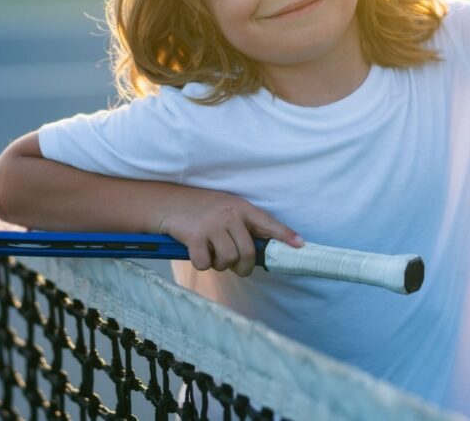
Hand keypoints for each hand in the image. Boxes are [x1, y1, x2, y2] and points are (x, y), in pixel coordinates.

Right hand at [154, 187, 303, 276]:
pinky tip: (197, 252)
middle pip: (248, 252)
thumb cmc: (202, 210)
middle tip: (236, 267)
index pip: (268, 223)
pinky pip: (206, 263)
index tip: (300, 245)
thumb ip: (242, 226)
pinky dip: (203, 264)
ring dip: (221, 265)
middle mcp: (230, 215)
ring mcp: (212, 225)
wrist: (169, 202)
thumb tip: (259, 252)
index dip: (285, 235)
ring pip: (229, 259)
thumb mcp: (227, 209)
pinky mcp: (194, 236)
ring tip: (213, 254)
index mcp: (241, 208)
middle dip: (243, 267)